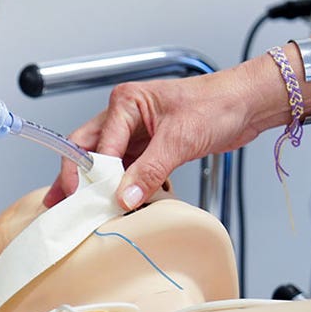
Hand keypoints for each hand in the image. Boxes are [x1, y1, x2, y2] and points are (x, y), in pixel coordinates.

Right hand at [43, 71, 261, 209]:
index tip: (86, 199)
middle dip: (74, 178)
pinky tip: (117, 202)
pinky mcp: (151, 147)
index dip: (90, 174)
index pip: (95, 144)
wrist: (250, 103)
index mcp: (125, 103)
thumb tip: (124, 198)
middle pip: (88, 151)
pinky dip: (123, 186)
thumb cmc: (218, 104)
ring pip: (106, 163)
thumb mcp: (179, 139)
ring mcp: (136, 132)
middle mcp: (125, 116)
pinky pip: (128, 170)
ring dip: (98, 185)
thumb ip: (148, 171)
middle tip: (61, 203)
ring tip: (80, 208)